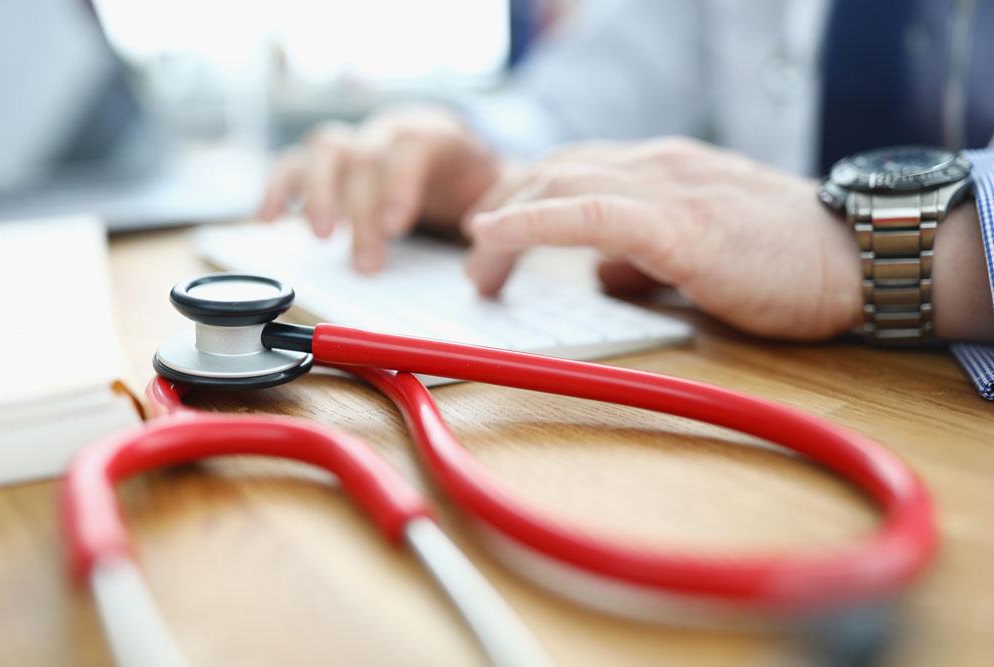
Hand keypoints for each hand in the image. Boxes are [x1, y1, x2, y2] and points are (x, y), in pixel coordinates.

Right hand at [260, 106, 499, 271]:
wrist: (454, 158)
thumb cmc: (472, 183)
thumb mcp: (494, 196)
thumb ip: (492, 219)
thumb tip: (487, 260)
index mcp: (434, 135)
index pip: (411, 147)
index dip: (399, 184)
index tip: (396, 226)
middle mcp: (388, 131)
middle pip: (365, 157)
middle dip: (362, 212)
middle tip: (368, 264)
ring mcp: (356, 142)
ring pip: (326, 151)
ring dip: (319, 195)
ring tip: (322, 238)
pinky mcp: (328, 162)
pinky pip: (293, 164)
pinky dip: (276, 187)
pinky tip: (267, 218)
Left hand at [464, 137, 863, 339]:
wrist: (861, 259)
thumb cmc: (789, 263)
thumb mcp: (703, 254)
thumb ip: (647, 260)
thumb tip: (604, 279)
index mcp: (664, 172)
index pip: (576, 170)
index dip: (526, 202)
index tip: (493, 240)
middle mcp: (659, 167)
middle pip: (557, 170)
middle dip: (506, 213)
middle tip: (478, 270)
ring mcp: (669, 189)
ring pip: (564, 181)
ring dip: (508, 222)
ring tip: (478, 269)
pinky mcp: (681, 226)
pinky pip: (592, 213)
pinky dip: (535, 220)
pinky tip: (494, 235)